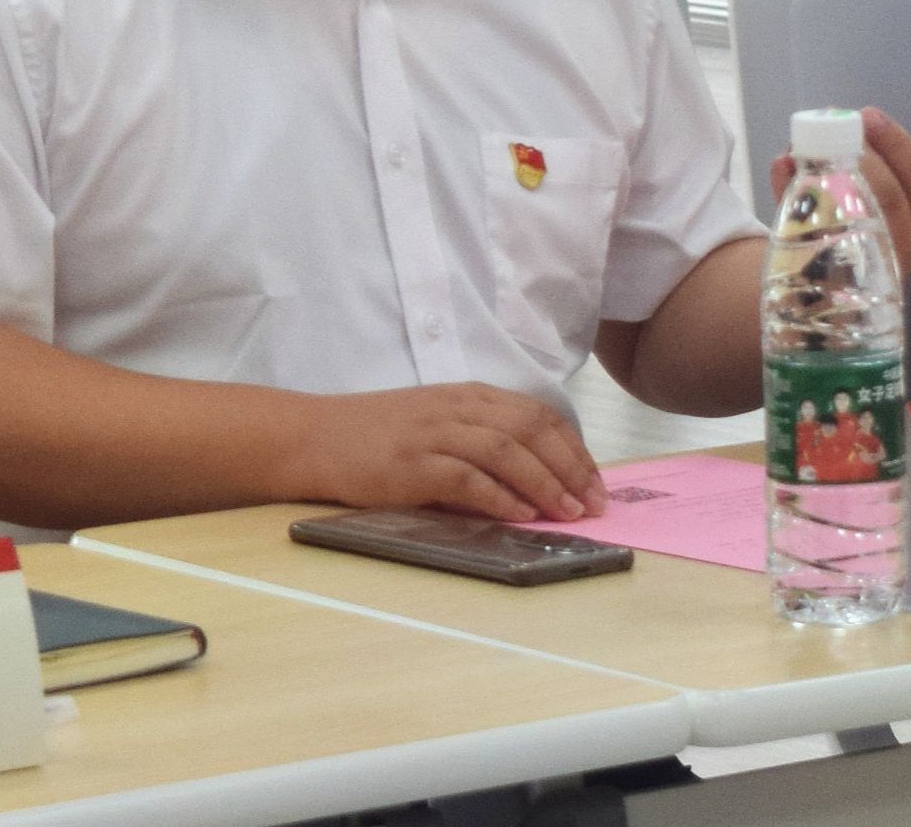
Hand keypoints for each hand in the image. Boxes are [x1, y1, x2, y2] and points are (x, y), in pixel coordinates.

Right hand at [298, 383, 606, 522]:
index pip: (537, 414)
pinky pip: (466, 476)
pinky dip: (499, 495)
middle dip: (570, 466)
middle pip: (530, 428)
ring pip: (505, 449)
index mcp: (467, 395)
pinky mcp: (412, 464)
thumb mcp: (435, 424)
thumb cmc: (375, 436)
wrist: (314, 437)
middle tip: (594, 503)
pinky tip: (520, 514)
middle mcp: (456, 407)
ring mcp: (433, 432)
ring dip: (544, 481)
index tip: (596, 481)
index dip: (573, 448)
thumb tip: (534, 482)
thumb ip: (478, 442)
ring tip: (568, 512)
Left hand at [772, 99, 910, 276]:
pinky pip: (804, 229)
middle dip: (861, 155)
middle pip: (888, 197)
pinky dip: (789, 190)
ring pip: (850, 213)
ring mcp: (860, 261)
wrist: (826, 266)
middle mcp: (900, 245)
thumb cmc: (876, 213)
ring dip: (826, 168)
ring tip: (808, 141)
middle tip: (836, 124)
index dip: (898, 143)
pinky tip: (782, 164)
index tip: (869, 114)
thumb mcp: (905, 181)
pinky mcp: (819, 267)